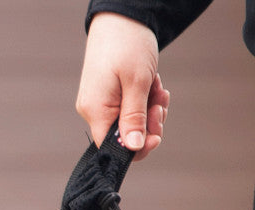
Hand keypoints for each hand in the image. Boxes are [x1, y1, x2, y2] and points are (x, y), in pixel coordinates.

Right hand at [76, 13, 169, 158]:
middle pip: (123, 137)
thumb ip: (134, 118)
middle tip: (161, 105)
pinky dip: (144, 100)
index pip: (111, 148)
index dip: (135, 148)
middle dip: (147, 124)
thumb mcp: (137, 82)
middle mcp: (93, 111)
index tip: (157, 137)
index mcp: (96, 111)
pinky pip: (128, 109)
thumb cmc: (127, 44)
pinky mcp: (108, 95)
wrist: (121, 16)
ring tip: (158, 88)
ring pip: (129, 122)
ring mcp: (100, 103)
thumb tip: (133, 149)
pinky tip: (152, 85)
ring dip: (149, 110)